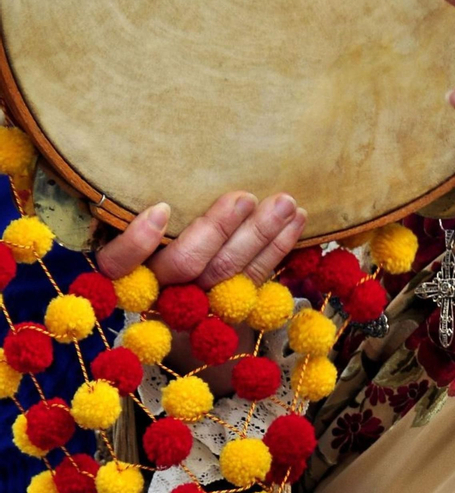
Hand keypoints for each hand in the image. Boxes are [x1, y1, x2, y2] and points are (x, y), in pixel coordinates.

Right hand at [97, 192, 305, 392]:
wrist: (188, 295)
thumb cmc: (156, 240)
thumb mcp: (135, 232)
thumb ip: (139, 217)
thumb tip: (162, 186)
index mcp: (123, 273)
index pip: (119, 265)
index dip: (138, 242)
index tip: (162, 209)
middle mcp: (158, 292)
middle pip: (186, 265)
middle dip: (219, 229)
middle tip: (245, 197)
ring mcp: (198, 303)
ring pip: (228, 273)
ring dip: (261, 235)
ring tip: (285, 203)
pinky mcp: (232, 306)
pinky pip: (256, 279)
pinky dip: (279, 249)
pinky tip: (298, 221)